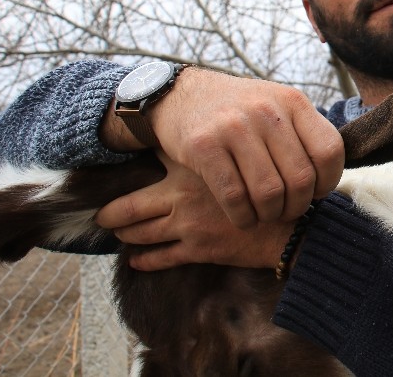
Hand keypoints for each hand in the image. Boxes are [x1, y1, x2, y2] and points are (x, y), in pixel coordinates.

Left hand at [95, 153, 297, 270]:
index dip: (132, 164)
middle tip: (101, 216)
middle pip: (132, 207)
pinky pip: (161, 258)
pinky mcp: (197, 249)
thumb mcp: (250, 150)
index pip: (152, 160)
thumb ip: (225, 142)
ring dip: (125, 235)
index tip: (118, 163)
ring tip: (116, 234)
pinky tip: (136, 261)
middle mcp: (183, 194)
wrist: (292, 223)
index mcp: (194, 166)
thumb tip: (202, 132)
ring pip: (141, 233)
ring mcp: (187, 224)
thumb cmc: (274, 184)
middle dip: (112, 213)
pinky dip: (145, 260)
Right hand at [136, 67, 342, 227]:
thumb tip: (330, 179)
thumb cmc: (239, 111)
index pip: (329, 150)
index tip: (316, 193)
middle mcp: (266, 111)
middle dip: (297, 206)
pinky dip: (243, 217)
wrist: (182, 95)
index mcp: (293, 101)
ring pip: (269, 192)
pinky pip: (234, 197)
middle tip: (286, 211)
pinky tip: (243, 217)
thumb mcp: (277, 107)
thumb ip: (303, 134)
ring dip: (270, 215)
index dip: (328, 181)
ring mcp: (234, 127)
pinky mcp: (203, 146)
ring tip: (265, 214)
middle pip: (300, 178)